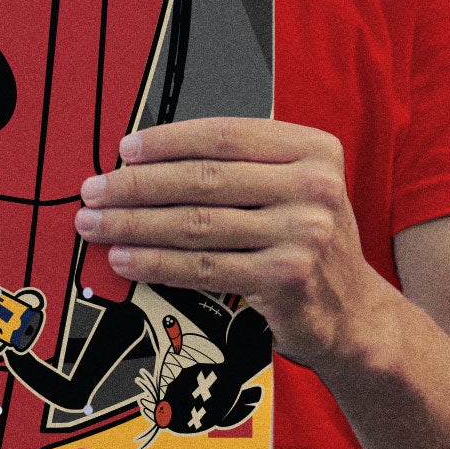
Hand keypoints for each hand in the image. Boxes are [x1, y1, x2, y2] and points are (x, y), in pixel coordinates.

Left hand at [73, 117, 390, 377]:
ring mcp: (302, 233)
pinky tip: (125, 258)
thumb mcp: (293, 189)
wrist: (354, 314)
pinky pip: (204, 267)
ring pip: (197, 223)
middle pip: (204, 178)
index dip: (168, 140)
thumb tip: (148, 160)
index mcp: (313, 150)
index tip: (126, 149)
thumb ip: (242, 168)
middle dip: (138, 184)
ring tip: (96, 224)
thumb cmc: (306, 243)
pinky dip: (156, 262)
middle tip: (95, 189)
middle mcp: (313, 186)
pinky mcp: (286, 278)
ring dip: (135, 224)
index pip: (225, 134)